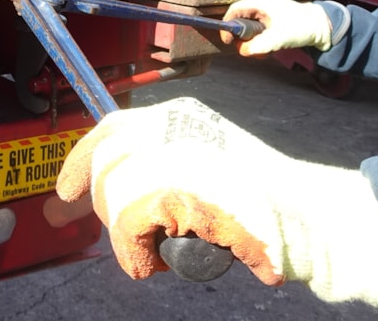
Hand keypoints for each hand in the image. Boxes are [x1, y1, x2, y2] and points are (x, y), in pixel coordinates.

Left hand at [56, 98, 377, 306]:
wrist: (312, 220)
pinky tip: (154, 263)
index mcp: (179, 115)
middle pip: (107, 162)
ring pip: (114, 194)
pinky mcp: (178, 187)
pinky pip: (127, 224)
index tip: (65, 192)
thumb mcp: (200, 171)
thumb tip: (84, 193)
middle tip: (133, 238)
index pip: (113, 127)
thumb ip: (155, 172)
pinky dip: (134, 253)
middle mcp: (173, 123)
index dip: (83, 160)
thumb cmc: (260, 207)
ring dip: (127, 235)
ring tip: (157, 251)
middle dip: (106, 206)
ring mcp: (176, 151)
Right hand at [218, 0, 332, 55]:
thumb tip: (243, 51)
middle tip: (249, 48)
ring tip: (263, 49)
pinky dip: (259, 38)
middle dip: (242, 37)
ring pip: (248, 26)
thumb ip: (258, 45)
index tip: (229, 41)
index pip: (233, 11)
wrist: (321, 26)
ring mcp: (266, 9)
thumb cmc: (302, 26)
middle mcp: (260, 3)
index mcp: (259, 2)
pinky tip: (269, 46)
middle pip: (239, 19)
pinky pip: (257, 28)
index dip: (227, 26)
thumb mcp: (278, 39)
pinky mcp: (271, 16)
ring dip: (252, 40)